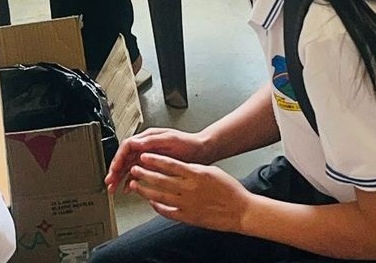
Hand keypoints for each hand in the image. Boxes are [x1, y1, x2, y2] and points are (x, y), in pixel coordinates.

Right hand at [106, 128, 210, 193]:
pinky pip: (137, 173)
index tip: (114, 169)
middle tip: (109, 182)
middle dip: (115, 170)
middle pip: (125, 158)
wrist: (202, 151)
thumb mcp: (170, 139)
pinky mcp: (154, 166)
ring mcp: (149, 157)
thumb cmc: (188, 143)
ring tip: (114, 188)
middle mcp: (146, 147)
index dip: (118, 158)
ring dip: (120, 177)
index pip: (127, 146)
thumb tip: (136, 143)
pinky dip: (131, 180)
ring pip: (129, 166)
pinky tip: (128, 188)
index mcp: (148, 138)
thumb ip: (152, 141)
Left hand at [126, 153, 251, 232]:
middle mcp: (189, 189)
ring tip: (135, 185)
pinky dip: (157, 206)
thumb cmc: (229, 189)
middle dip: (144, 174)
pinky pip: (168, 212)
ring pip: (160, 195)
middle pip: (161, 179)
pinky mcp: (189, 217)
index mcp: (195, 174)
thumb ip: (192, 169)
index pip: (169, 164)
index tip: (143, 156)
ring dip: (145, 190)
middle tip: (134, 169)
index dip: (154, 160)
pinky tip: (151, 202)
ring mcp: (188, 204)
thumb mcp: (210, 171)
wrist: (241, 210)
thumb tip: (177, 165)